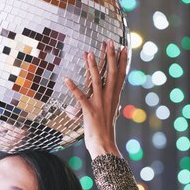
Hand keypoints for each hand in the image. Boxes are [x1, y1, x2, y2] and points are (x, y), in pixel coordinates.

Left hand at [64, 40, 127, 158]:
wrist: (104, 146)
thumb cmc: (105, 133)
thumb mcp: (109, 117)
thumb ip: (110, 108)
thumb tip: (114, 107)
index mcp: (114, 99)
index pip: (120, 76)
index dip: (122, 62)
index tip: (123, 48)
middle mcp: (109, 99)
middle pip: (111, 74)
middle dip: (111, 57)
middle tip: (110, 42)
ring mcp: (99, 105)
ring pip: (97, 82)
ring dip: (92, 67)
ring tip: (89, 53)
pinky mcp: (89, 112)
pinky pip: (80, 98)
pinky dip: (73, 88)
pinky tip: (67, 79)